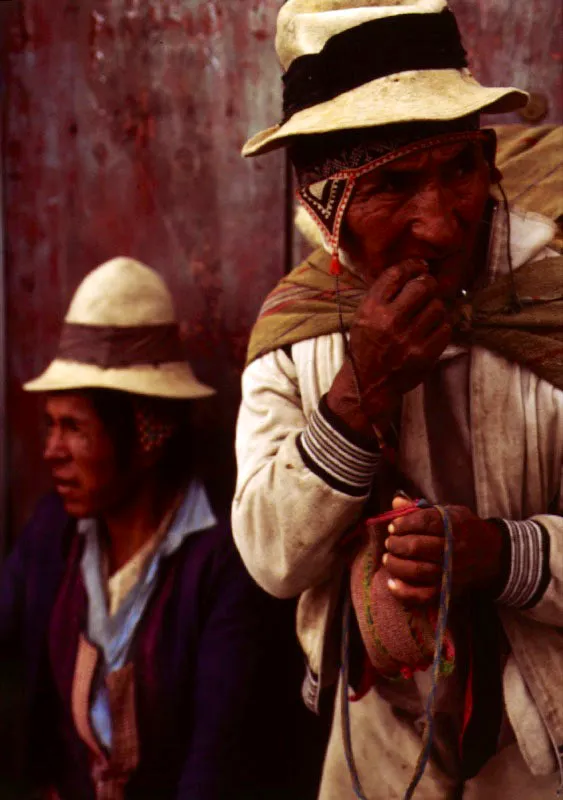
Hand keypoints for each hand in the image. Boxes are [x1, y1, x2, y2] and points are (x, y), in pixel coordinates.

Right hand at [327, 259, 451, 435]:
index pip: (396, 274)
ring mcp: (408, 339)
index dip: (412, 266)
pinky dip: (441, 327)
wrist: (368, 384)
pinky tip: (431, 331)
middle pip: (422, 286)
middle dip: (428, 284)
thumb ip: (383, 295)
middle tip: (427, 290)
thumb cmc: (367, 346)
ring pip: (437, 307)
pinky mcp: (423, 355)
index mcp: (371, 309)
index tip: (419, 267)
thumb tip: (414, 271)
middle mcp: (389, 322)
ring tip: (427, 315)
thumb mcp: (363, 317)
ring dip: (435, 308)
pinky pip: (445, 329)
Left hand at [382, 497, 503, 604]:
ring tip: (388, 558)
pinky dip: (404, 591)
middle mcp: (453, 549)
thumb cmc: (463, 530)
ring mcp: (450, 572)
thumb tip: (395, 500)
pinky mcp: (447, 590)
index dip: (403, 524)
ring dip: (395, 564)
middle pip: (416, 546)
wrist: (492, 555)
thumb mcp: (448, 513)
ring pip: (416, 570)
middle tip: (390, 542)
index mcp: (454, 525)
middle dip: (396, 544)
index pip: (423, 522)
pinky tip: (392, 582)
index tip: (393, 526)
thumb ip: (420, 509)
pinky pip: (423, 595)